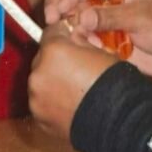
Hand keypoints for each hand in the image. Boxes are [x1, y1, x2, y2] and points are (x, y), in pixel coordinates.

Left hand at [28, 22, 117, 140]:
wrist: (115, 119)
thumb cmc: (111, 82)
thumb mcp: (100, 50)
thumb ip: (80, 40)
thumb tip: (74, 35)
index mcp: (53, 51)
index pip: (51, 32)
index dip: (63, 34)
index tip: (71, 39)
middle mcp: (38, 72)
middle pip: (43, 59)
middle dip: (56, 61)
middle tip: (75, 68)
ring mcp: (36, 97)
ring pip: (41, 82)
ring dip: (53, 82)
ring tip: (74, 90)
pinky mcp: (39, 117)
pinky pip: (43, 103)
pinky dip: (53, 102)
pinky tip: (71, 105)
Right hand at [44, 0, 151, 88]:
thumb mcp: (142, 18)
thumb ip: (111, 17)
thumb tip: (81, 17)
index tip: (57, 9)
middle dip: (61, 4)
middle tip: (49, 20)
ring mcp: (106, 10)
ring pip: (75, 11)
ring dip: (68, 22)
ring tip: (67, 35)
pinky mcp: (104, 29)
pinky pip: (83, 30)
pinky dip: (78, 37)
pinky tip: (81, 44)